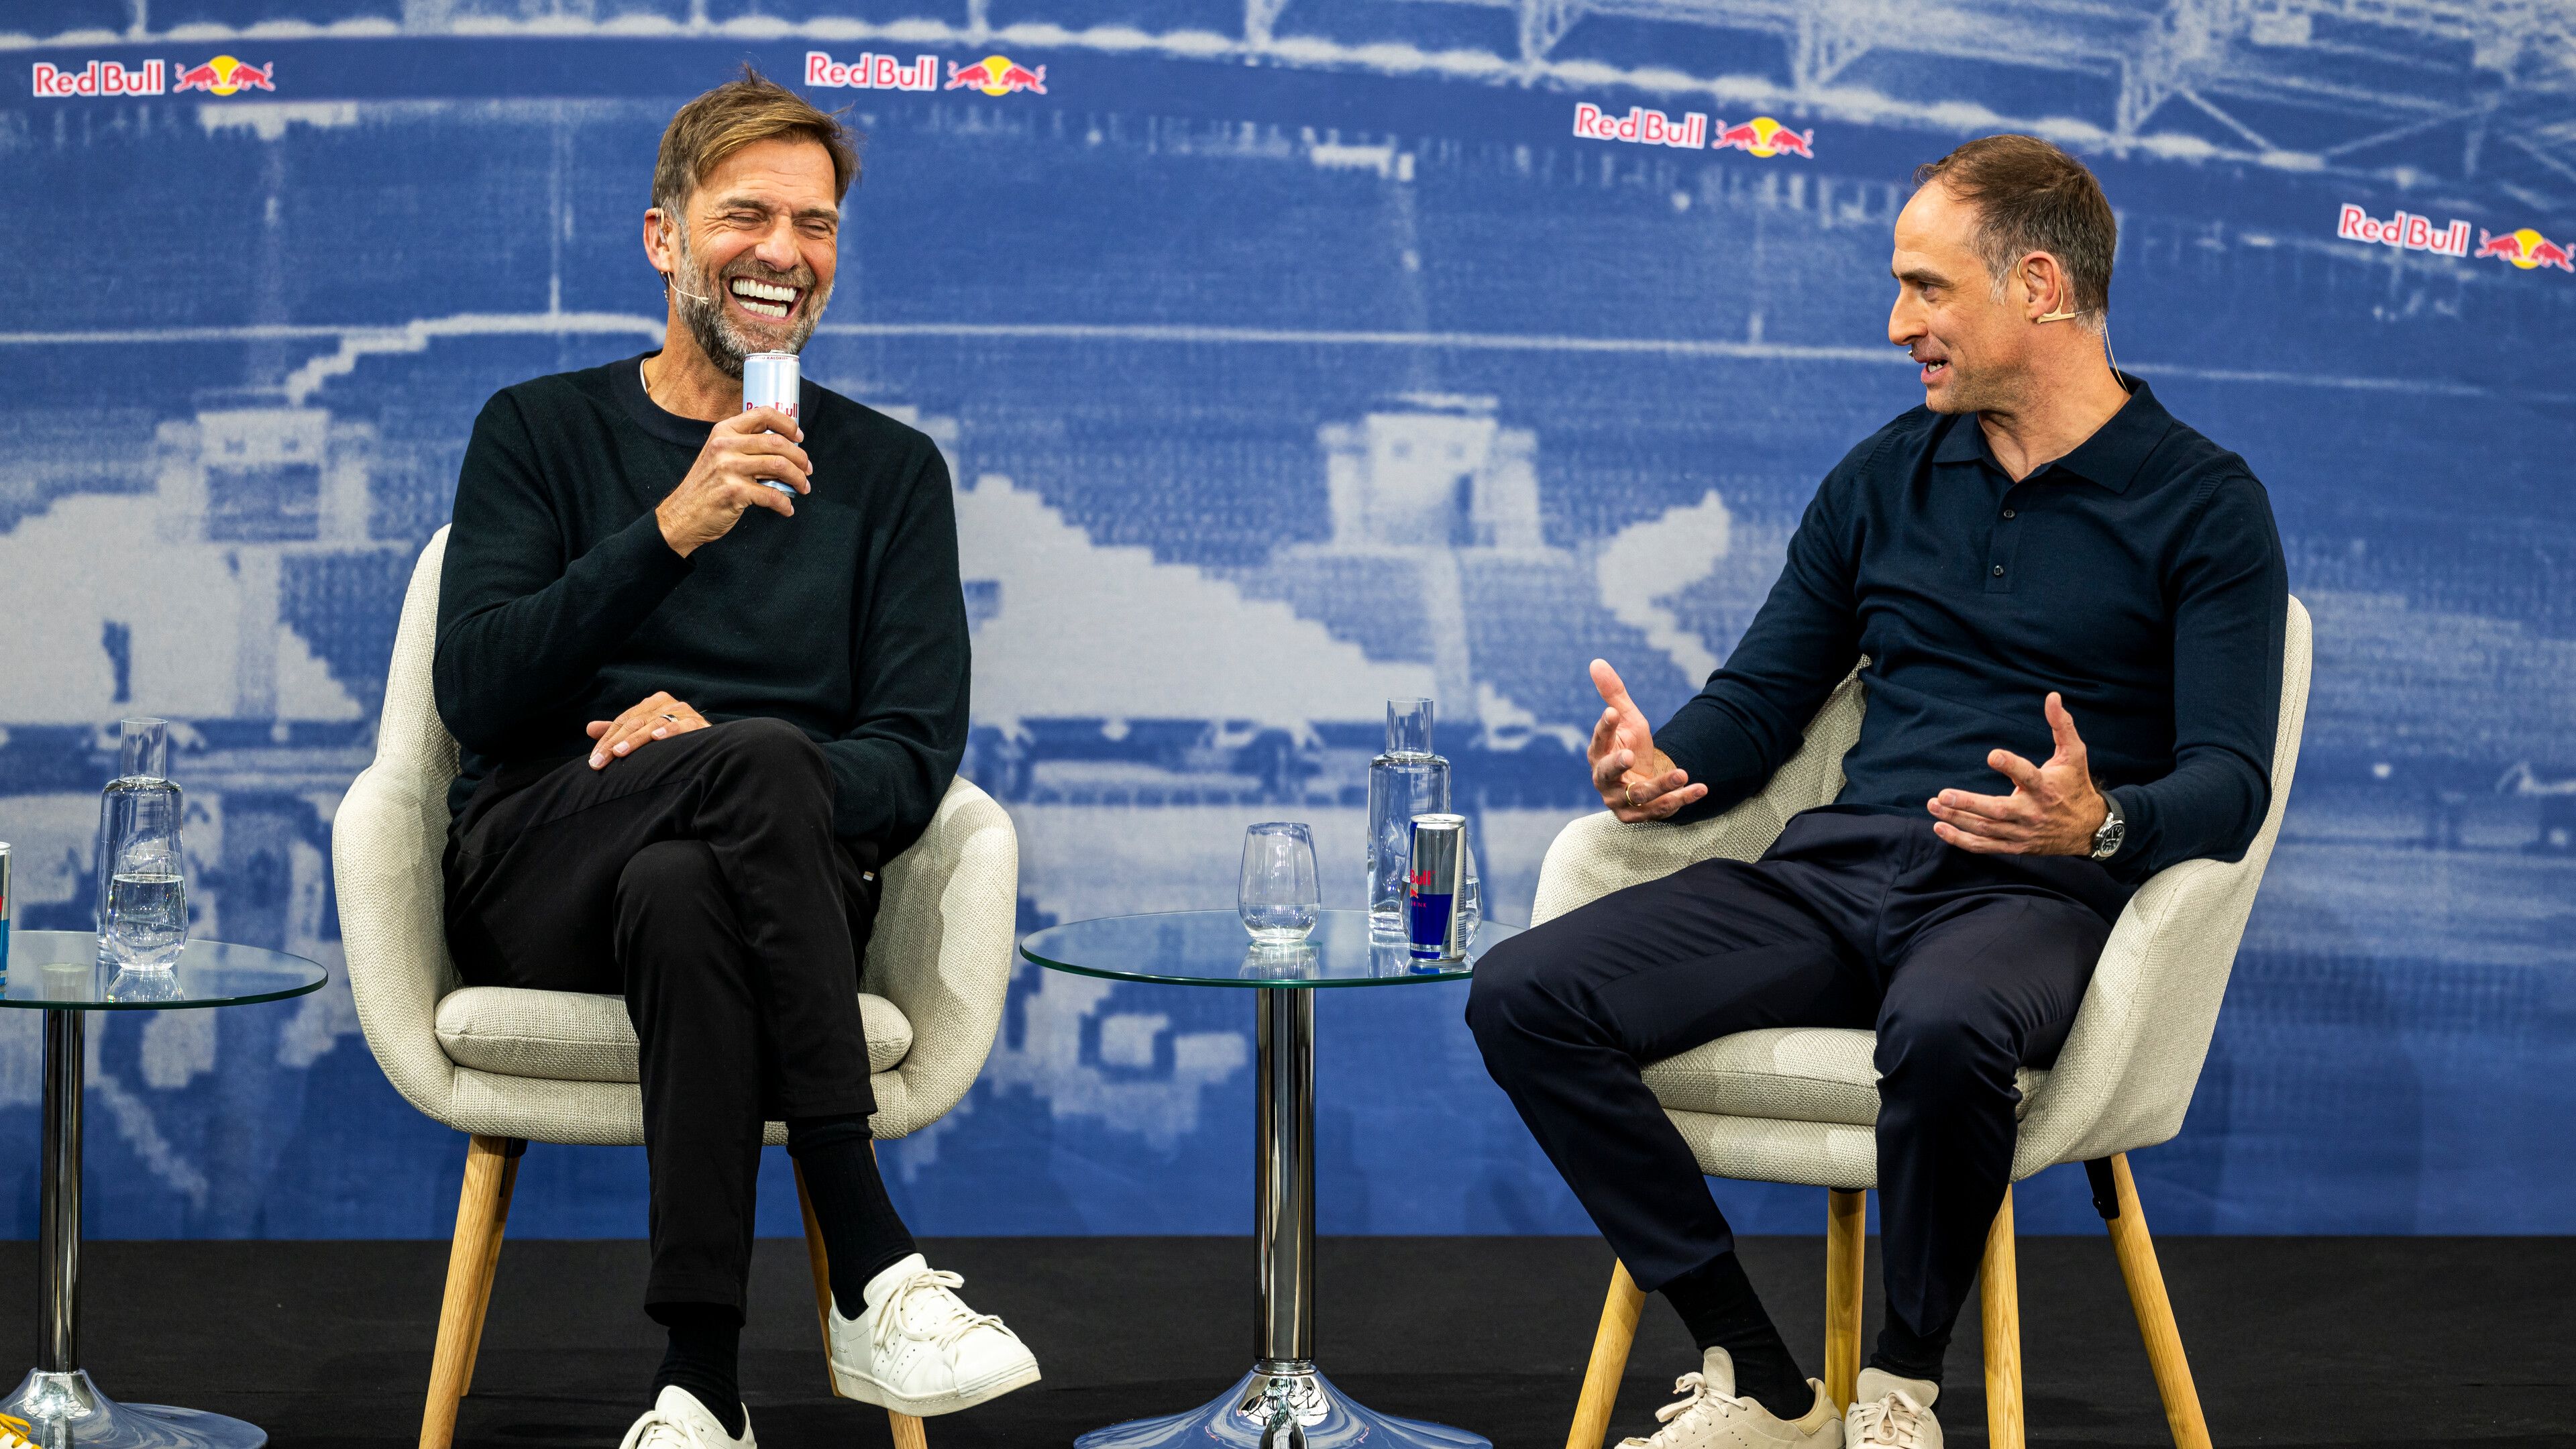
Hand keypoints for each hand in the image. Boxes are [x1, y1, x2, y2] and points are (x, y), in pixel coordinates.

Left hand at [586, 691, 707, 769]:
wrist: (712, 742)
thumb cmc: (675, 737)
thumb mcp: (644, 732)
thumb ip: (619, 730)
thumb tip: (589, 728)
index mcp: (652, 703)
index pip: (623, 721)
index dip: (606, 739)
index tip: (594, 760)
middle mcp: (666, 704)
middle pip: (634, 723)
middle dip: (614, 743)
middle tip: (599, 762)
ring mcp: (683, 712)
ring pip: (653, 724)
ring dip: (635, 739)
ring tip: (619, 752)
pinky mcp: (698, 723)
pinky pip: (682, 726)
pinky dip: (669, 731)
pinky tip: (656, 738)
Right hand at [654, 408, 810, 556]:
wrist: (682, 515)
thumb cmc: (706, 486)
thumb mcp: (718, 455)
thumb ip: (744, 445)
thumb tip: (783, 446)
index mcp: (724, 431)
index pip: (763, 414)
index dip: (788, 424)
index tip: (799, 438)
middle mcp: (725, 445)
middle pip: (777, 442)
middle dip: (800, 457)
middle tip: (807, 469)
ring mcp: (729, 468)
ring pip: (779, 465)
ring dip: (798, 478)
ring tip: (803, 487)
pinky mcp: (734, 492)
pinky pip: (772, 495)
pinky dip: (785, 504)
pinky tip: (787, 508)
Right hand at [1588, 658, 1706, 821]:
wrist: (1642, 779)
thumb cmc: (1630, 745)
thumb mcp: (1627, 719)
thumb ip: (1613, 694)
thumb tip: (1596, 662)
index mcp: (1598, 754)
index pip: (1598, 740)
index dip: (1604, 728)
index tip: (1612, 712)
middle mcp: (1604, 780)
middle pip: (1608, 774)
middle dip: (1618, 766)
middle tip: (1630, 756)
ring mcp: (1621, 801)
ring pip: (1639, 796)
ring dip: (1661, 785)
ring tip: (1681, 772)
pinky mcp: (1642, 816)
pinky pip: (1662, 809)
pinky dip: (1682, 799)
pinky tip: (1700, 788)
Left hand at [1926, 691, 2107, 854]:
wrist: (2089, 829)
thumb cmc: (2076, 785)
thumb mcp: (2075, 754)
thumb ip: (2062, 726)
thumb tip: (2052, 697)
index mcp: (2046, 788)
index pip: (2028, 776)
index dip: (2011, 766)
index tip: (1992, 755)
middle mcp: (2033, 813)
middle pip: (1998, 811)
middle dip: (1969, 804)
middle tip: (1943, 795)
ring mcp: (2022, 832)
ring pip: (1986, 830)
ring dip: (1957, 820)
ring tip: (1934, 805)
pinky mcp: (2015, 846)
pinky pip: (1985, 846)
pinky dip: (1962, 841)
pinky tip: (1940, 828)